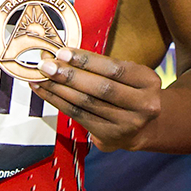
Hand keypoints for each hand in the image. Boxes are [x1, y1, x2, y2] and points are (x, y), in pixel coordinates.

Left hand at [32, 49, 162, 151]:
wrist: (141, 127)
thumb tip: (63, 55)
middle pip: (101, 88)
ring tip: (41, 78)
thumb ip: (102, 66)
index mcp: (149, 82)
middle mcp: (144, 105)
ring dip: (59, 89)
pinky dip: (59, 102)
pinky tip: (46, 92)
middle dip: (70, 76)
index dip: (87, 61)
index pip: (115, 69)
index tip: (63, 52)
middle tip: (46, 66)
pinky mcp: (110, 137)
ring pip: (87, 104)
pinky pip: (79, 116)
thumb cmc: (128, 91)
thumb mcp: (128, 75)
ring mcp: (128, 124)